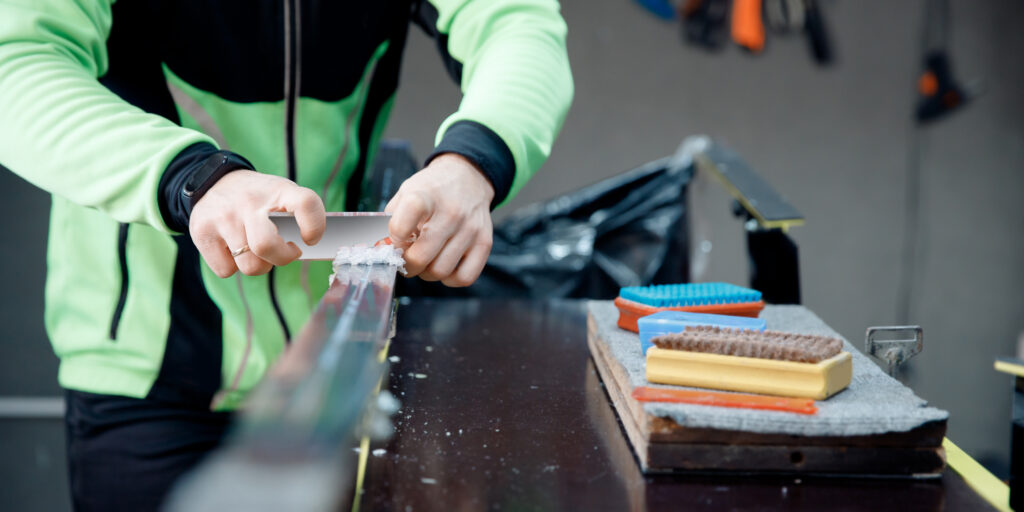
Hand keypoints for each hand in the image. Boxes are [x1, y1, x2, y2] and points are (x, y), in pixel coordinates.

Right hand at [189, 170, 325, 277]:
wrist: (214, 182)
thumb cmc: (259, 199)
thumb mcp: (283, 195)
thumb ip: (299, 218)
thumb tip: (311, 249)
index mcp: (279, 190)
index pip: (306, 204)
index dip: (314, 226)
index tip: (310, 239)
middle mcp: (249, 201)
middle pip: (267, 246)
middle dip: (282, 258)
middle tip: (286, 251)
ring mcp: (223, 216)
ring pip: (250, 266)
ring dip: (259, 265)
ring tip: (256, 249)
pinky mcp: (202, 232)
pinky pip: (226, 270)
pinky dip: (233, 266)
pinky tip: (233, 248)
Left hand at [385, 153, 494, 286]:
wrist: (467, 177)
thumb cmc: (432, 190)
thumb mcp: (407, 192)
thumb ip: (391, 220)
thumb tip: (382, 251)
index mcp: (426, 195)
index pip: (403, 222)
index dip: (394, 238)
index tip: (394, 239)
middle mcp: (451, 212)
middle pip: (421, 256)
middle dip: (407, 265)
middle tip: (406, 260)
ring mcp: (470, 229)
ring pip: (441, 271)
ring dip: (427, 272)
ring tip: (426, 260)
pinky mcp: (485, 243)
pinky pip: (464, 277)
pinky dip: (450, 279)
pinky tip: (444, 265)